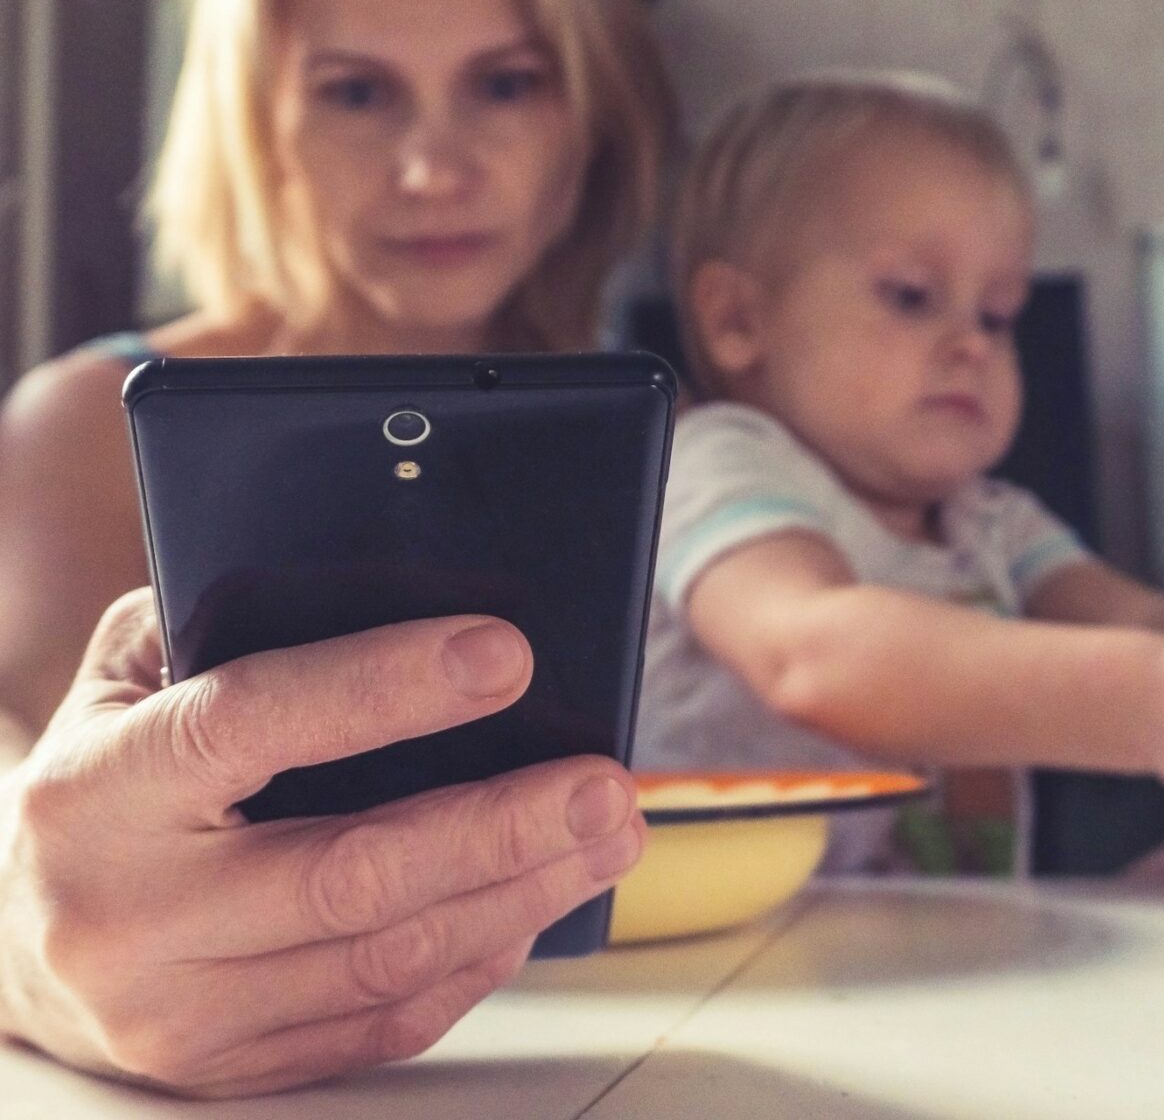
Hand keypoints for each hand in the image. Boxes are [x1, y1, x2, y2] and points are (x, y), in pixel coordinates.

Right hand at [0, 591, 643, 1096]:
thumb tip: (402, 591)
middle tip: (604, 779)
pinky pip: (382, 1025)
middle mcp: (130, 912)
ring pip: (387, 958)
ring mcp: (178, 1012)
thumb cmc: (111, 766)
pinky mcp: (229, 1071)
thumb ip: (236, 621)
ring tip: (606, 833)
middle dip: (500, 823)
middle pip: (351, 870)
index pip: (256, 719)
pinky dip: (476, 961)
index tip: (505, 653)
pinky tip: (534, 905)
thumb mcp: (136, 671)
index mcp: (105, 785)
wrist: (20, 935)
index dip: (384, 685)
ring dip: (518, 893)